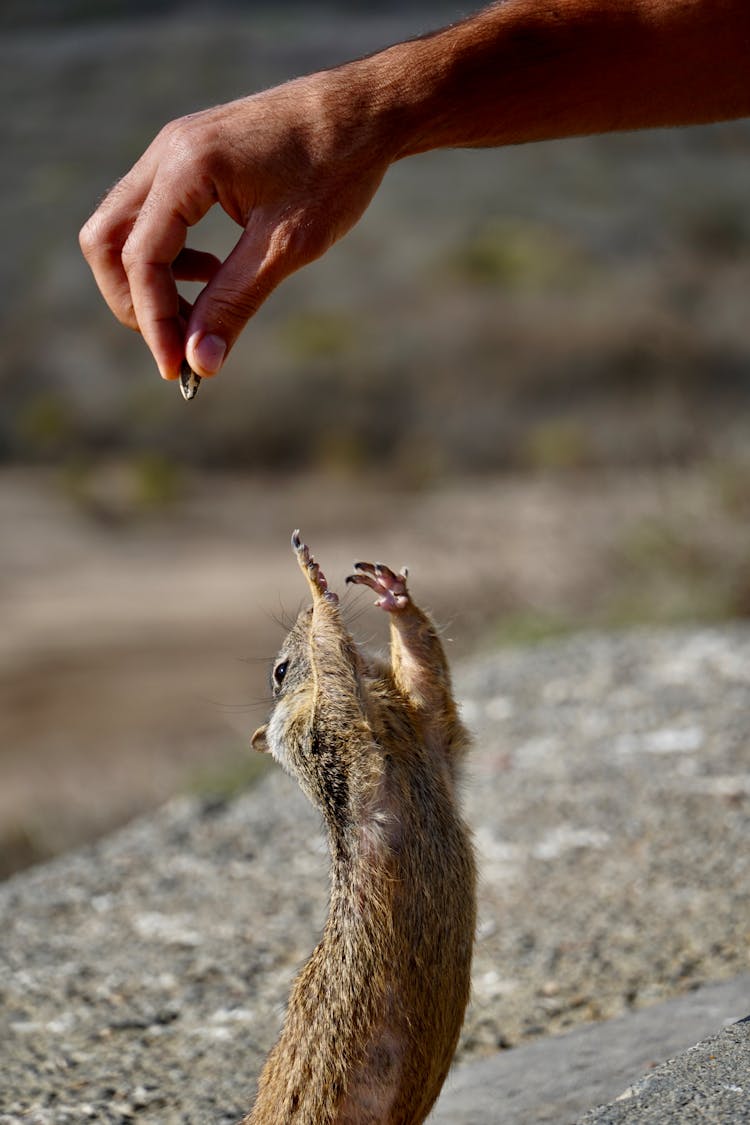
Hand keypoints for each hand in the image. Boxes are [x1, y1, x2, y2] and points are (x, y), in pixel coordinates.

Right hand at [79, 69, 393, 380]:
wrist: (363, 111)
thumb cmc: (335, 169)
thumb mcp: (286, 245)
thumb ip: (235, 302)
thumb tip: (200, 365)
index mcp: (187, 166)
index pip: (141, 256)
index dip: (154, 321)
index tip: (177, 369)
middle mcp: (167, 152)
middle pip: (107, 240)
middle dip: (132, 301)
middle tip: (176, 343)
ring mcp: (173, 151)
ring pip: (123, 227)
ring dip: (147, 280)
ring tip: (198, 312)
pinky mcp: (188, 159)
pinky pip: (151, 215)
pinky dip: (167, 256)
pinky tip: (211, 272)